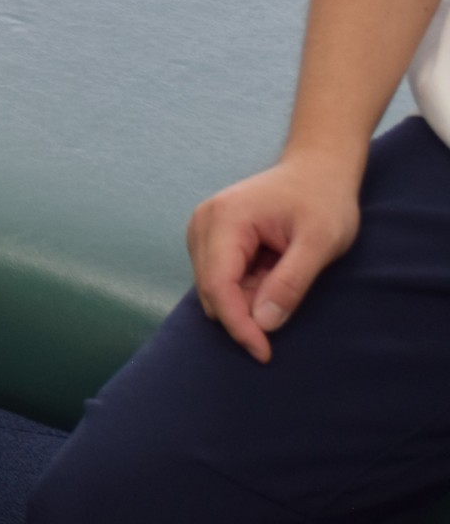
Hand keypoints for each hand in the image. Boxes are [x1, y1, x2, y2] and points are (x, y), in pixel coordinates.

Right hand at [186, 150, 364, 362]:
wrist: (316, 170)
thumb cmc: (322, 201)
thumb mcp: (320, 243)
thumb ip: (291, 282)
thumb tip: (263, 324)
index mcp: (226, 219)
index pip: (218, 285)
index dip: (238, 325)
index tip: (264, 353)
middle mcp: (203, 223)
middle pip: (210, 290)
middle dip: (244, 312)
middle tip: (288, 304)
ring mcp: (201, 228)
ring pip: (211, 287)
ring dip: (245, 299)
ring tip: (282, 278)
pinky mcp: (208, 237)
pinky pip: (218, 277)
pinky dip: (243, 288)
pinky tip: (269, 273)